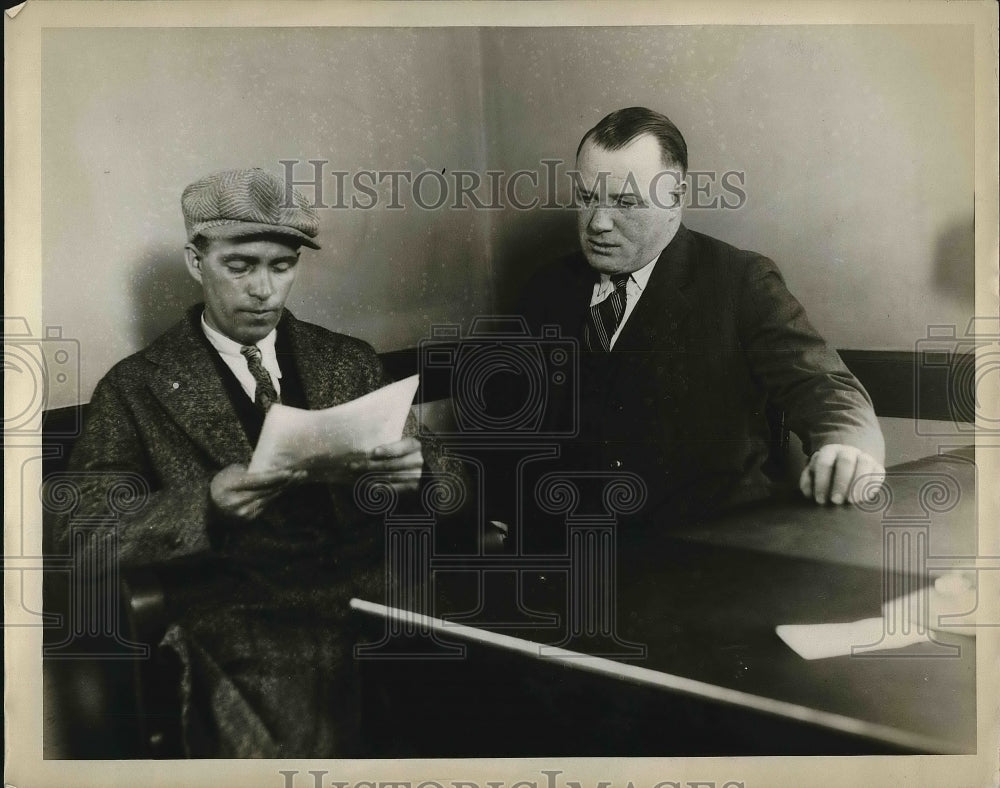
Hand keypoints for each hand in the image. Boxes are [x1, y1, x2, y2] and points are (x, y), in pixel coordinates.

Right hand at [210, 464, 305, 520]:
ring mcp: (245, 512)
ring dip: (286, 488)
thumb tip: (272, 470)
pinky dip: (278, 495)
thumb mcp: (232, 472)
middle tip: (302, 473)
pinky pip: (268, 504)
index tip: (290, 471)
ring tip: (299, 478)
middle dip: (286, 481)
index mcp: (232, 486)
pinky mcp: (251, 518)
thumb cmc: (223, 483)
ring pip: (270, 497)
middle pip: (268, 490)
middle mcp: (239, 501)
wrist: (211, 508)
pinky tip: (288, 487)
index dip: (276, 476)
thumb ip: (250, 472)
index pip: (259, 481)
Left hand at [308, 437, 424, 492]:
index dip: (388, 450)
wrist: (423, 469)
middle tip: (353, 465)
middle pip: (390, 464)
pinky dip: (378, 487)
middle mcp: (417, 460)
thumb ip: (390, 443)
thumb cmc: (407, 452)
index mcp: (414, 445)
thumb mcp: (403, 443)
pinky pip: (392, 489)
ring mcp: (415, 475)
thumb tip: (366, 447)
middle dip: (369, 465)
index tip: (373, 452)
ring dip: (369, 477)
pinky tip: (366, 485)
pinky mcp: (412, 488)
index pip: (400, 448)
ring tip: (355, 475)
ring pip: (389, 477)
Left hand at [799, 444, 885, 504]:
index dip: (822, 482)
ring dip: (858, 484)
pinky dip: (872, 485)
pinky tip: (864, 498)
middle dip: (841, 482)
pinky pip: (878, 473)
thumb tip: (809, 493)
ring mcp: (863, 457)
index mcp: (829, 451)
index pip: (824, 463)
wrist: (846, 464)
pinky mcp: (877, 466)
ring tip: (852, 501)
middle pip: (846, 461)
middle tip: (836, 501)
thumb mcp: (813, 475)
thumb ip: (808, 482)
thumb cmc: (826, 474)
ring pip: (865, 463)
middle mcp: (847, 451)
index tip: (820, 500)